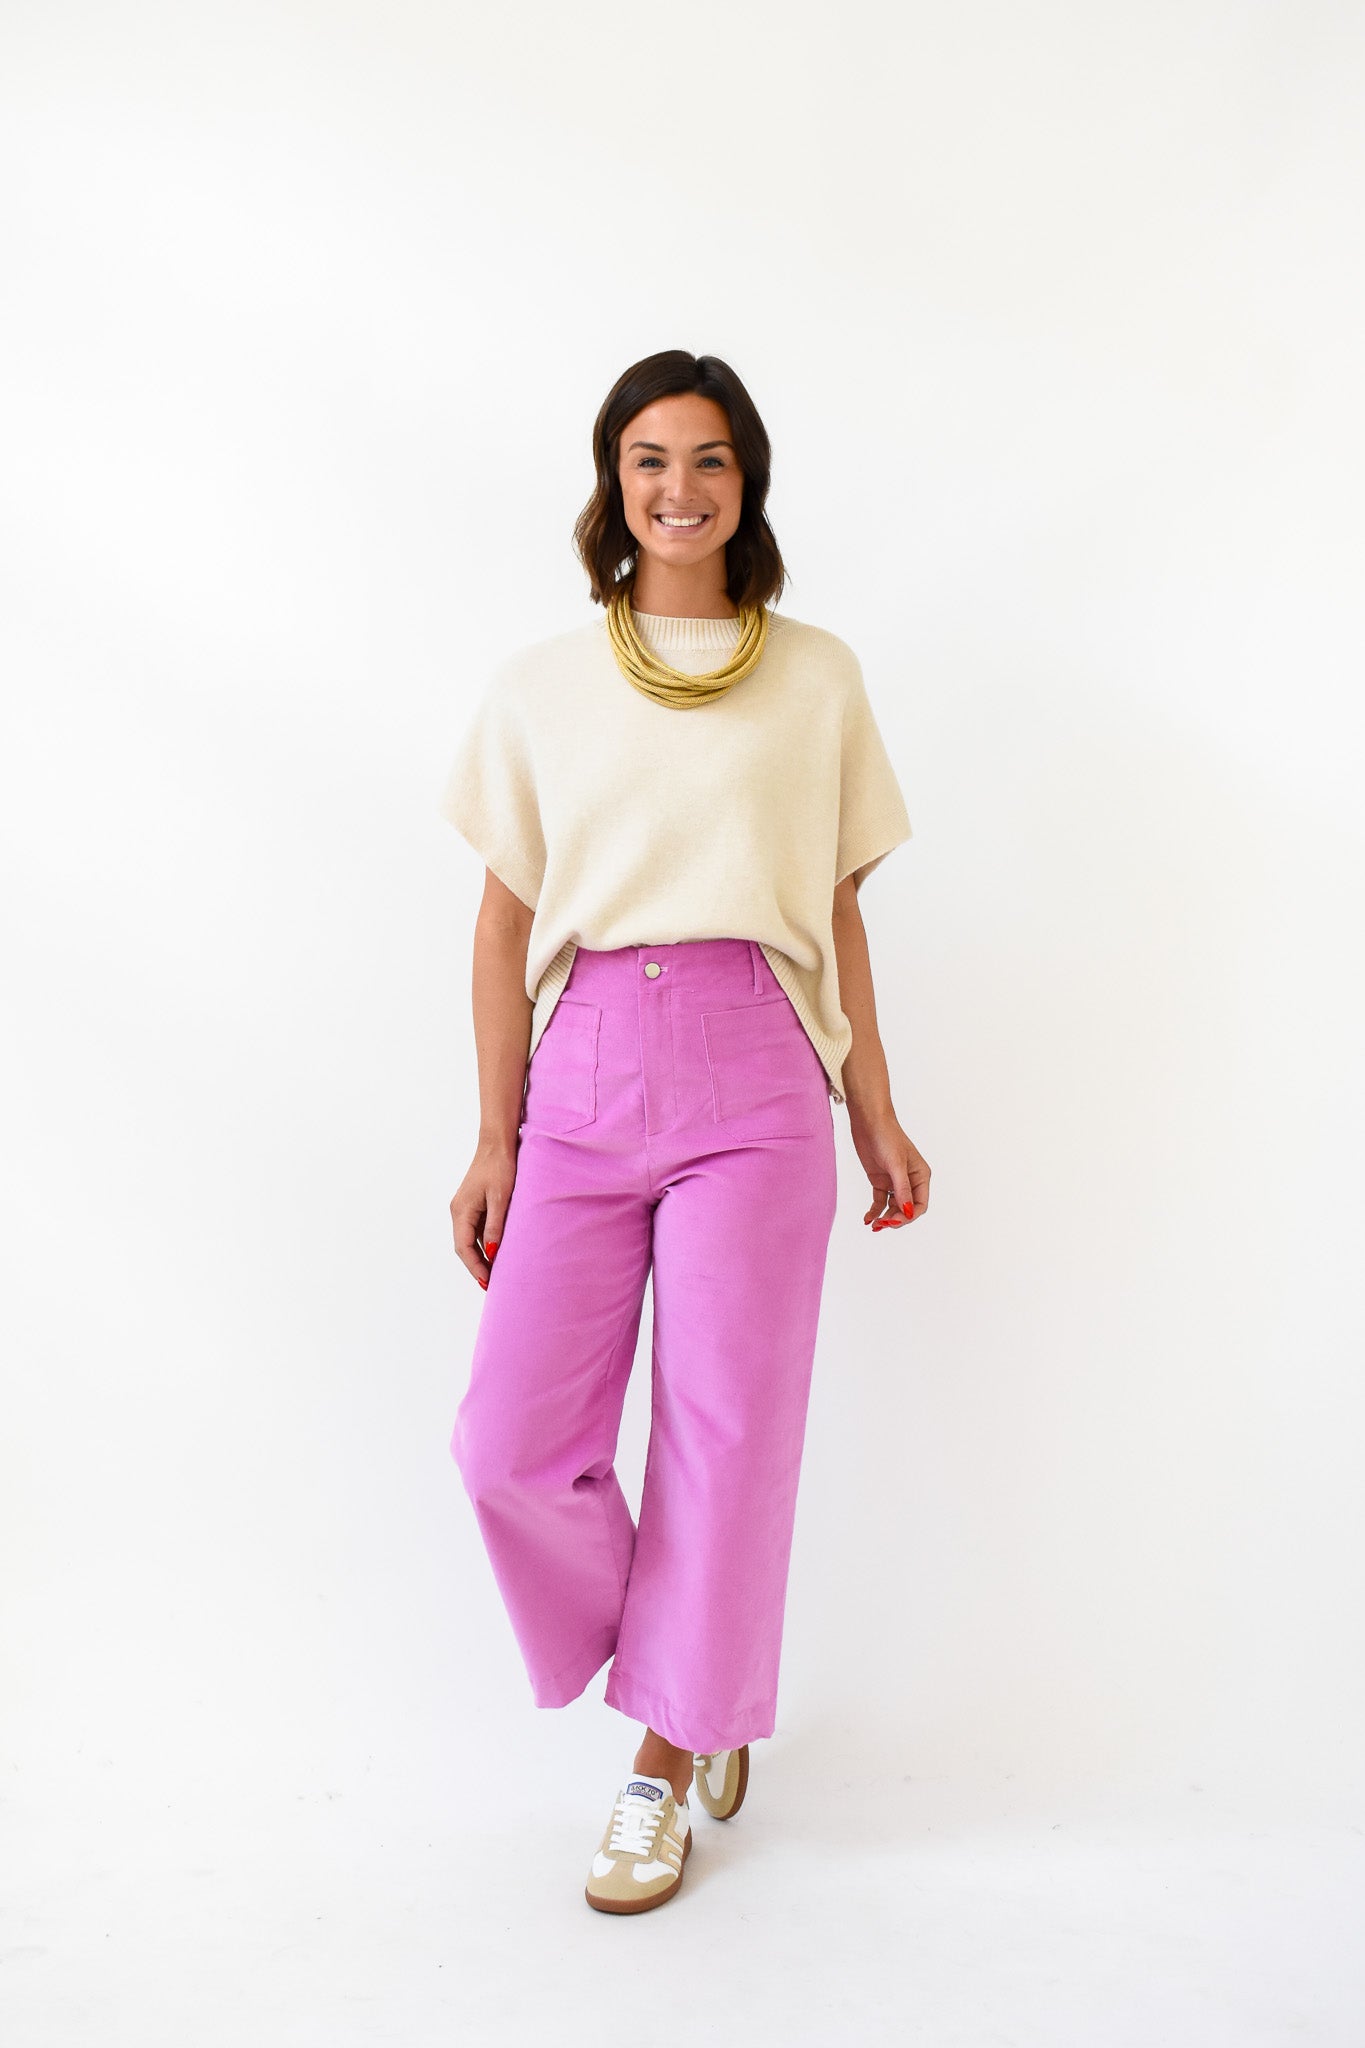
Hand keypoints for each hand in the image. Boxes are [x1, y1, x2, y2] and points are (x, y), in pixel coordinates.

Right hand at [449, 1136, 518, 1290]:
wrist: (497, 1143)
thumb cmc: (499, 1167)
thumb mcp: (501, 1199)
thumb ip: (495, 1228)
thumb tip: (491, 1254)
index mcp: (461, 1211)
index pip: (464, 1247)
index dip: (475, 1267)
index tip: (487, 1281)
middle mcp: (458, 1211)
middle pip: (463, 1246)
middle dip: (476, 1266)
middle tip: (490, 1284)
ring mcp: (464, 1208)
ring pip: (468, 1239)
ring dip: (479, 1256)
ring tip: (494, 1272)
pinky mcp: (472, 1204)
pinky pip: (474, 1229)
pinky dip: (482, 1243)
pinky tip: (494, 1251)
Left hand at [847, 1100, 930, 1233]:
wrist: (868, 1122)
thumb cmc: (887, 1137)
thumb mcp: (896, 1164)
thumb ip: (902, 1189)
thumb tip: (908, 1212)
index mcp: (921, 1176)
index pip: (920, 1205)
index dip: (909, 1216)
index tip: (895, 1221)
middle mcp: (910, 1180)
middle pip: (906, 1209)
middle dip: (896, 1219)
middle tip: (882, 1225)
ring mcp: (894, 1181)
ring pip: (893, 1207)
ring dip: (885, 1218)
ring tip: (874, 1225)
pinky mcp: (880, 1181)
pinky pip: (880, 1201)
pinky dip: (875, 1211)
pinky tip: (867, 1219)